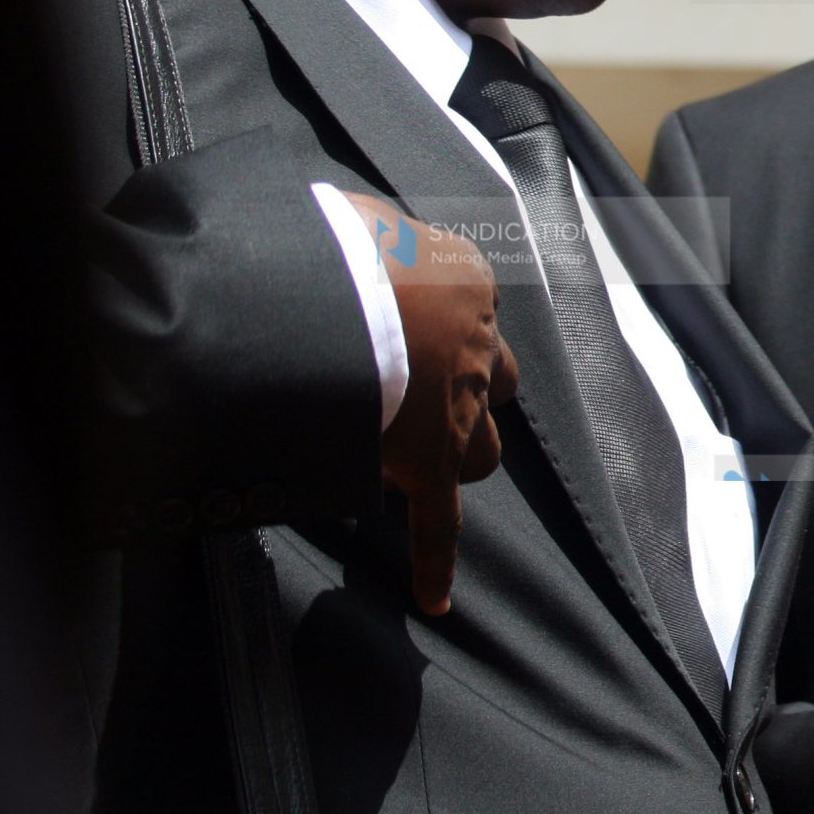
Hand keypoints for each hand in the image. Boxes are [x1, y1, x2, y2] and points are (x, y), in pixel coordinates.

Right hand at [345, 192, 518, 615]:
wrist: (319, 282)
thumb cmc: (326, 237)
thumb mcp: (356, 217)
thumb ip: (360, 232)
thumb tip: (331, 231)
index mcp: (465, 281)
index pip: (466, 313)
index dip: (434, 330)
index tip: (399, 339)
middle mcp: (475, 343)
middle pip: (494, 384)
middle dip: (467, 396)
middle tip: (418, 401)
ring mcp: (456, 406)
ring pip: (483, 449)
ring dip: (457, 454)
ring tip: (412, 463)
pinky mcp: (426, 459)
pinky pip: (439, 521)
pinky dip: (435, 560)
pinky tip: (435, 596)